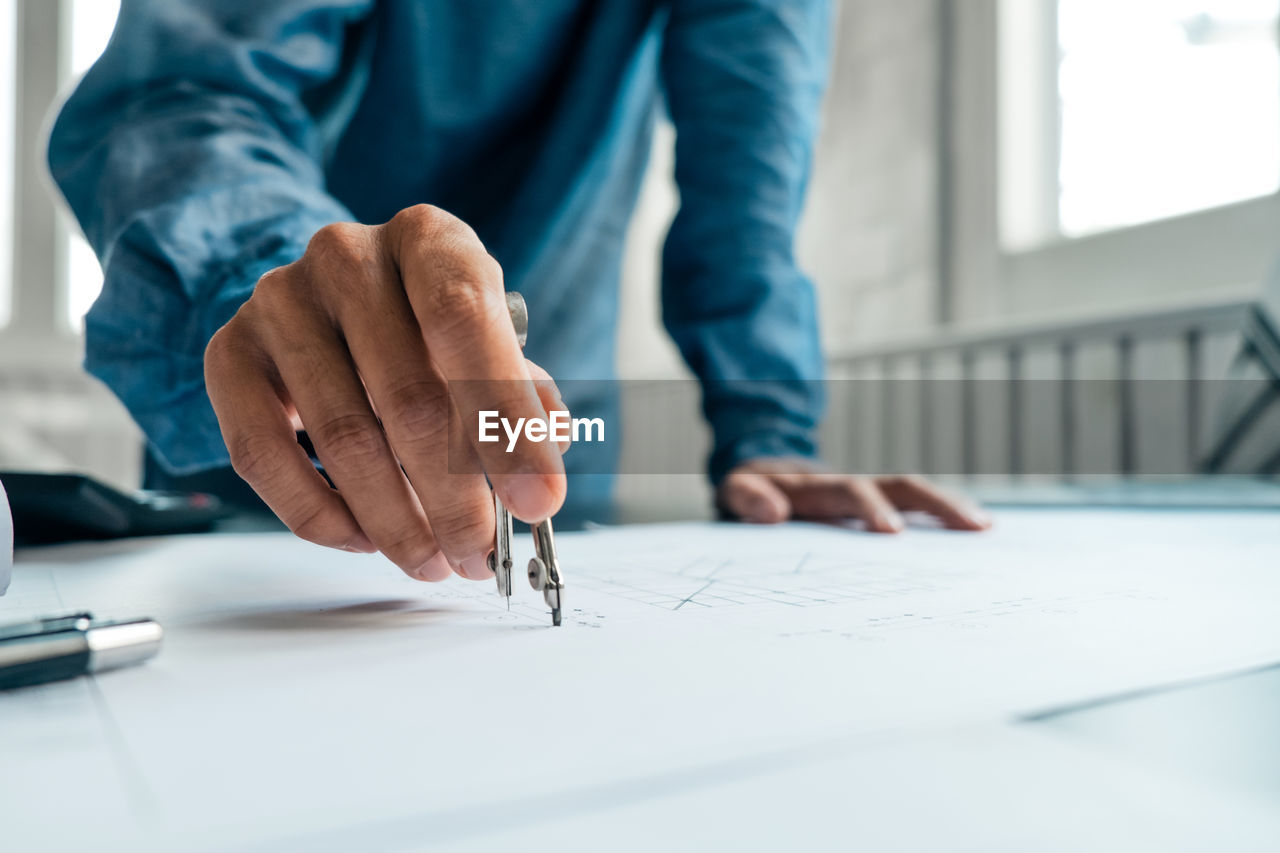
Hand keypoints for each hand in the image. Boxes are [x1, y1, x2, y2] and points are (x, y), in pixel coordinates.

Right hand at [204, 205, 566, 580]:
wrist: (326, 303)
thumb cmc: (424, 330)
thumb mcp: (489, 343)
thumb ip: (524, 401)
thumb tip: (540, 472)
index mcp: (428, 240)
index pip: (464, 321)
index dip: (504, 420)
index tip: (536, 501)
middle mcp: (348, 257)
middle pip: (406, 396)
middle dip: (453, 498)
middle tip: (478, 555)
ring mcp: (279, 302)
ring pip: (343, 437)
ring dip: (395, 521)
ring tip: (431, 560)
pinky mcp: (229, 354)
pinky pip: (265, 456)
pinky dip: (321, 516)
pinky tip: (364, 539)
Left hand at [717, 458, 991, 531]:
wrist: (764, 479)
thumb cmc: (752, 493)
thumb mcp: (735, 491)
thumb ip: (746, 496)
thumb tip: (770, 512)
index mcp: (819, 486)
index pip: (850, 492)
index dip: (870, 508)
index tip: (891, 532)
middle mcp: (853, 486)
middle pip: (900, 486)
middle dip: (935, 504)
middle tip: (971, 527)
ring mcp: (871, 496)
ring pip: (916, 496)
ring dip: (951, 509)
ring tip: (987, 529)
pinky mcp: (880, 509)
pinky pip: (917, 511)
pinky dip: (946, 519)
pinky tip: (979, 536)